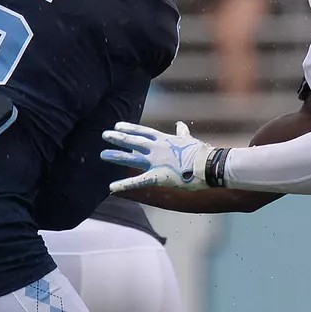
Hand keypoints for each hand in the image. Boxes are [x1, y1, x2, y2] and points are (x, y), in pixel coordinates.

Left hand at [101, 121, 221, 192]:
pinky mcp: (157, 176)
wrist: (208, 164)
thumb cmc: (201, 152)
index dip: (130, 128)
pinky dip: (123, 184)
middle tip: (104, 135)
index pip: (143, 132)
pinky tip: (111, 187)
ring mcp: (155, 162)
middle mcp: (156, 148)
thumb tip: (180, 124)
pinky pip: (137, 182)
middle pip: (133, 142)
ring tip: (102, 154)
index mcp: (164, 139)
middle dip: (118, 138)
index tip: (118, 125)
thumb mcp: (190, 140)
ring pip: (131, 158)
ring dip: (116, 156)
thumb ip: (182, 133)